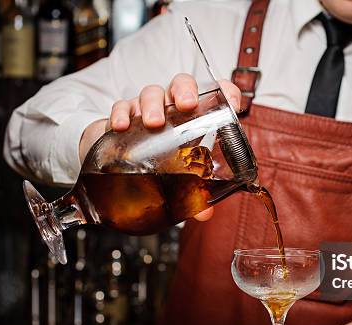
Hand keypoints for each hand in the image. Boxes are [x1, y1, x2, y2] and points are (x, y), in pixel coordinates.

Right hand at [79, 74, 241, 221]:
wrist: (118, 161)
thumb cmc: (157, 161)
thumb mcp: (177, 175)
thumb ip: (192, 192)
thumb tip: (205, 213)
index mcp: (193, 117)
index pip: (214, 95)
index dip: (225, 91)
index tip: (233, 100)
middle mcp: (171, 108)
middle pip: (180, 84)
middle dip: (184, 91)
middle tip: (186, 105)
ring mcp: (146, 109)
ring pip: (151, 92)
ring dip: (153, 104)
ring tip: (154, 123)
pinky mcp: (122, 115)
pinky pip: (122, 106)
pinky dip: (122, 112)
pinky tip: (122, 126)